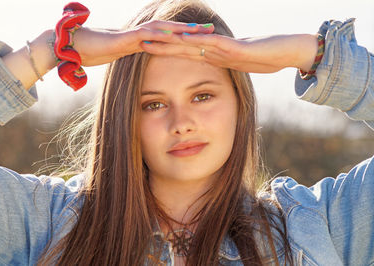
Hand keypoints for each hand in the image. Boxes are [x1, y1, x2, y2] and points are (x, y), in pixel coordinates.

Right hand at [73, 21, 214, 65]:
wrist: (77, 46)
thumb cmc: (97, 51)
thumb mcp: (121, 55)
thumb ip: (133, 55)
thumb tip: (142, 59)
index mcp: (144, 38)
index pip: (170, 36)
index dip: (187, 36)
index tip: (205, 38)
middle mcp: (143, 33)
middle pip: (172, 29)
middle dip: (192, 30)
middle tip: (212, 29)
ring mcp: (135, 33)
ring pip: (163, 29)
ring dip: (182, 30)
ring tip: (200, 31)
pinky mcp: (126, 37)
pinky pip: (147, 35)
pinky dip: (161, 35)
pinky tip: (175, 36)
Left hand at [141, 32, 317, 72]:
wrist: (288, 50)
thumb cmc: (266, 58)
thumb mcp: (240, 67)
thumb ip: (226, 68)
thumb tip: (213, 78)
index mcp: (214, 54)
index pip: (185, 52)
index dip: (166, 51)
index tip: (148, 51)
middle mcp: (215, 48)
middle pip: (183, 45)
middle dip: (161, 44)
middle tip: (139, 40)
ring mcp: (223, 45)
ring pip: (193, 41)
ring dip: (171, 40)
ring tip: (152, 37)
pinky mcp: (234, 46)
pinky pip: (212, 43)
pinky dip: (196, 41)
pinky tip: (182, 38)